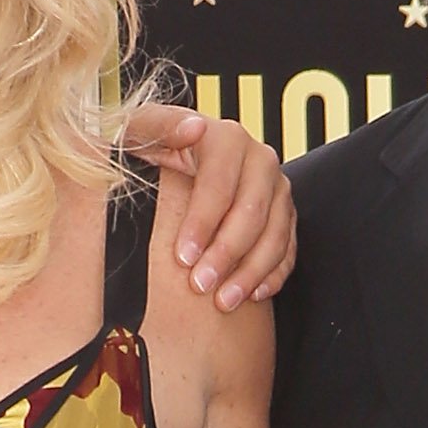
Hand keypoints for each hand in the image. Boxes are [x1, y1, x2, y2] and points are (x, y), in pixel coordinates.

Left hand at [119, 105, 296, 307]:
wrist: (167, 159)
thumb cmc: (147, 147)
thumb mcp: (140, 130)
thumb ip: (159, 126)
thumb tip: (194, 128)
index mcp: (225, 137)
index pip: (220, 183)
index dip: (203, 222)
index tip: (182, 257)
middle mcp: (257, 158)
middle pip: (252, 211)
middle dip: (226, 253)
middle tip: (200, 286)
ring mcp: (275, 187)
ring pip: (275, 233)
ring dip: (251, 272)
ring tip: (223, 301)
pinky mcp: (283, 213)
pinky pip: (288, 248)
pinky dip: (272, 274)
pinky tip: (251, 295)